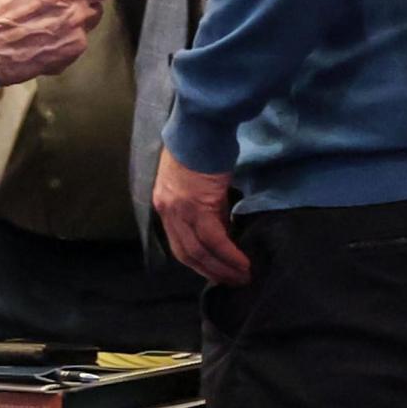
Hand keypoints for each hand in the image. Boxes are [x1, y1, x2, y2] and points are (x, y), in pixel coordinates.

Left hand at [152, 151, 250, 285]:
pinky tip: (242, 262)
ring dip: (222, 267)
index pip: (179, 242)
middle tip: (232, 281)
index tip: (218, 270)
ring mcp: (181, 210)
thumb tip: (223, 223)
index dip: (199, 261)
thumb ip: (205, 202)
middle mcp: (167, 211)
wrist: (202, 126)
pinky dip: (229, 253)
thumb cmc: (201, 144)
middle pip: (186, 253)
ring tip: (242, 276)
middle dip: (210, 271)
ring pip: (200, 251)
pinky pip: (214, 238)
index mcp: (164, 203)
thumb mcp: (196, 178)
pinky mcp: (199, 206)